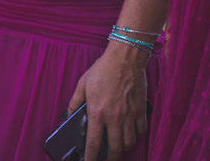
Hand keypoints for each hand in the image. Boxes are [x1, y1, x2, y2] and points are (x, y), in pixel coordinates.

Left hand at [65, 40, 149, 159]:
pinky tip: (130, 134)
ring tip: (118, 148)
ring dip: (123, 149)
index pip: (93, 143)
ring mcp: (129, 115)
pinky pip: (141, 131)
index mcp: (97, 112)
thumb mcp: (83, 84)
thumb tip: (68, 114)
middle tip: (107, 158)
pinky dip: (136, 136)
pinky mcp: (140, 110)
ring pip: (129, 143)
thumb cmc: (104, 69)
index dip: (91, 158)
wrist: (125, 58)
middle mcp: (114, 117)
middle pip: (115, 149)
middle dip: (111, 158)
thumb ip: (75, 101)